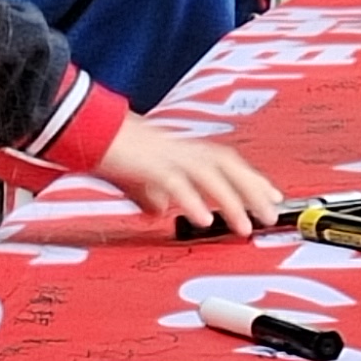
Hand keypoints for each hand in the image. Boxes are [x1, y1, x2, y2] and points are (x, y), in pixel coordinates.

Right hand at [92, 113, 281, 234]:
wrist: (87, 133)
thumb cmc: (111, 152)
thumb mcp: (138, 179)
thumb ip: (154, 194)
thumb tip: (161, 210)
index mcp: (183, 150)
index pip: (227, 162)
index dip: (252, 180)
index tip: (273, 198)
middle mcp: (182, 150)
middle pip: (228, 166)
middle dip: (253, 190)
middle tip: (272, 215)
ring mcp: (167, 156)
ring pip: (210, 176)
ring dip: (231, 202)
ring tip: (245, 228)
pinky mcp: (150, 165)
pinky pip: (177, 184)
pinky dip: (193, 202)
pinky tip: (204, 220)